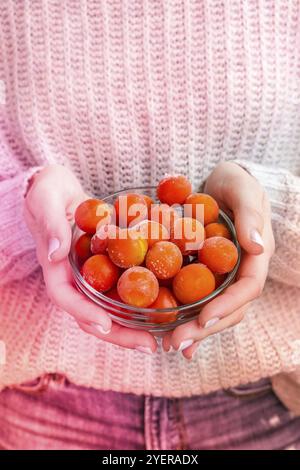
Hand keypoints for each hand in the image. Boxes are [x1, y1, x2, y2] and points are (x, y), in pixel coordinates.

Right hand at [24, 164, 156, 353]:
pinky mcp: (110, 267)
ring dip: (136, 325)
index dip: (83, 313)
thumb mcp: (45, 201)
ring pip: (112, 308)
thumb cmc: (49, 193)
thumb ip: (50, 225)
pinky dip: (144, 299)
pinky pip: (126, 288)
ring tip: (164, 337)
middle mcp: (76, 279)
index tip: (104, 324)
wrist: (61, 189)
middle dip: (119, 333)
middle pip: (93, 315)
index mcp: (56, 268)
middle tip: (149, 345)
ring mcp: (94, 276)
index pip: (65, 298)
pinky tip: (168, 305)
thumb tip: (57, 253)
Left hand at [162, 161, 274, 358]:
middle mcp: (241, 272)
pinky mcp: (206, 273)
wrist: (222, 182)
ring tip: (169, 345)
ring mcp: (224, 275)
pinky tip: (167, 331)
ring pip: (214, 309)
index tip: (204, 319)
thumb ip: (251, 216)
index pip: (248, 288)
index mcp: (256, 257)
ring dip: (194, 330)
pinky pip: (198, 299)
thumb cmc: (237, 183)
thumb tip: (257, 248)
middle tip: (175, 343)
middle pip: (230, 309)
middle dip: (204, 329)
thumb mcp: (245, 191)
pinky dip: (186, 317)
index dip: (228, 306)